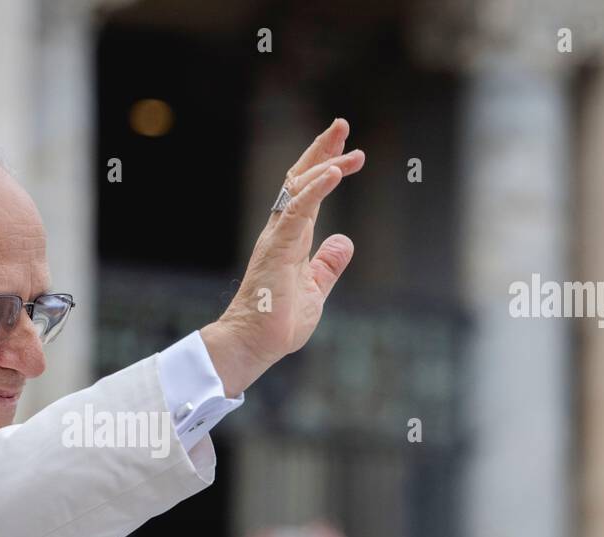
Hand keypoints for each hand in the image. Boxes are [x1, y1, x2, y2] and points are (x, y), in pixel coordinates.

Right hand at [201, 118, 363, 395]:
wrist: (253, 343)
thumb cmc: (277, 322)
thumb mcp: (314, 289)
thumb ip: (327, 265)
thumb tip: (344, 240)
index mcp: (290, 239)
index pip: (308, 194)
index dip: (327, 168)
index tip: (348, 151)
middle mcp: (281, 232)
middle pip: (300, 179)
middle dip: (322, 150)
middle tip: (343, 126)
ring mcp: (277, 238)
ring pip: (298, 188)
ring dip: (325, 163)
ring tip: (350, 148)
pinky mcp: (277, 249)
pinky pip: (297, 211)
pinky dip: (315, 189)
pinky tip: (334, 172)